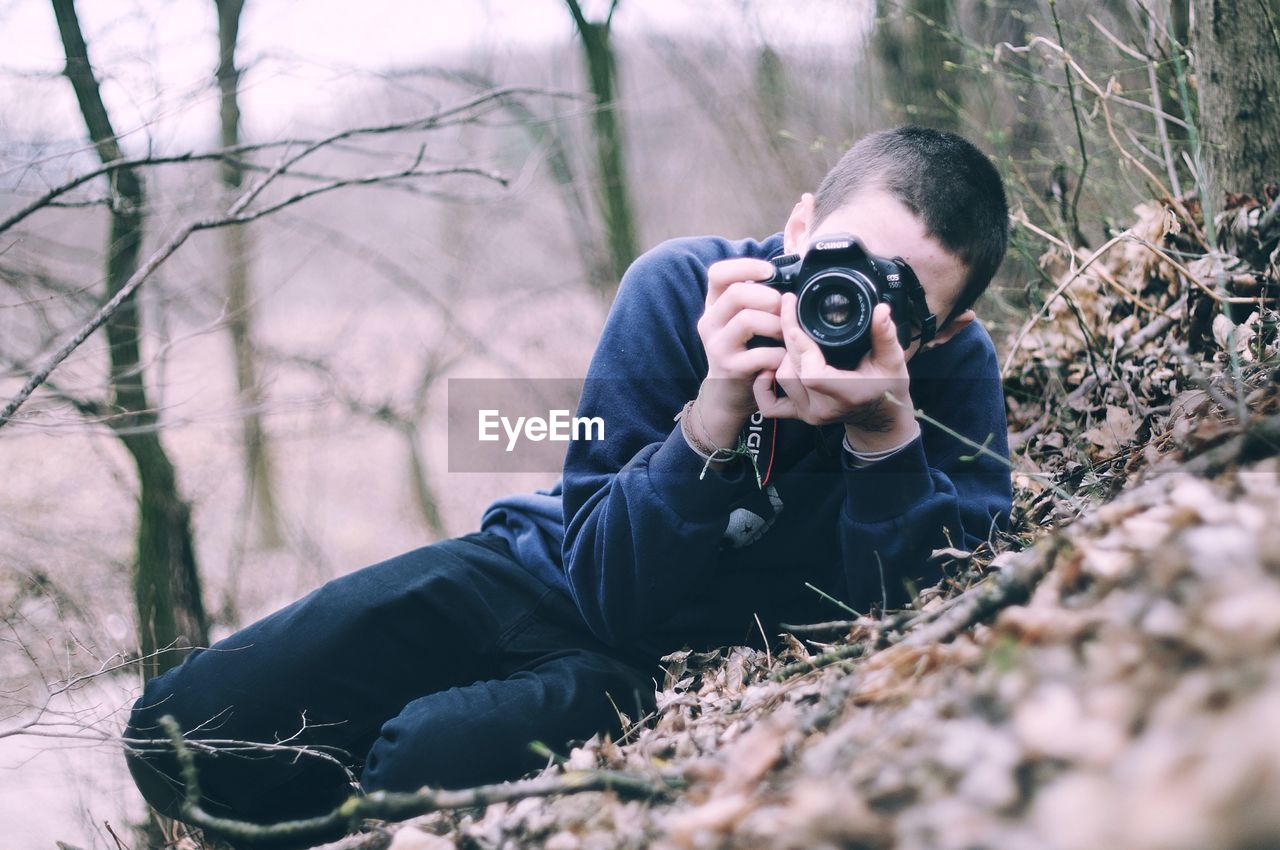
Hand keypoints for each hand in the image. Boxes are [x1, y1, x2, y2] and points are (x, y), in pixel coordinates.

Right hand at [694, 258, 786, 446]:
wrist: (727, 394)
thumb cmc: (744, 352)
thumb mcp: (741, 322)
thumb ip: (755, 300)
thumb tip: (789, 277)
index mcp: (714, 306)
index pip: (718, 273)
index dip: (745, 266)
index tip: (769, 272)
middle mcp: (709, 322)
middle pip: (735, 293)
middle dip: (768, 296)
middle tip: (783, 308)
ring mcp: (717, 346)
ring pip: (747, 320)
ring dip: (776, 325)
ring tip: (786, 335)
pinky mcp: (730, 368)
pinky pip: (760, 354)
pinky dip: (778, 354)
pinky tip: (782, 357)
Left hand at [752, 297, 918, 452]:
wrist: (878, 416)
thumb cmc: (887, 387)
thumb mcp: (893, 361)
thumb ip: (886, 335)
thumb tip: (881, 309)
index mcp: (847, 393)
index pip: (812, 374)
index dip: (801, 347)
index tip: (797, 320)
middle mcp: (823, 407)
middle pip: (793, 368)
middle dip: (789, 335)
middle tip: (789, 306)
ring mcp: (808, 412)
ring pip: (781, 377)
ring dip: (782, 354)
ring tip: (790, 332)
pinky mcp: (799, 414)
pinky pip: (770, 404)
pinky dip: (764, 385)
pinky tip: (770, 366)